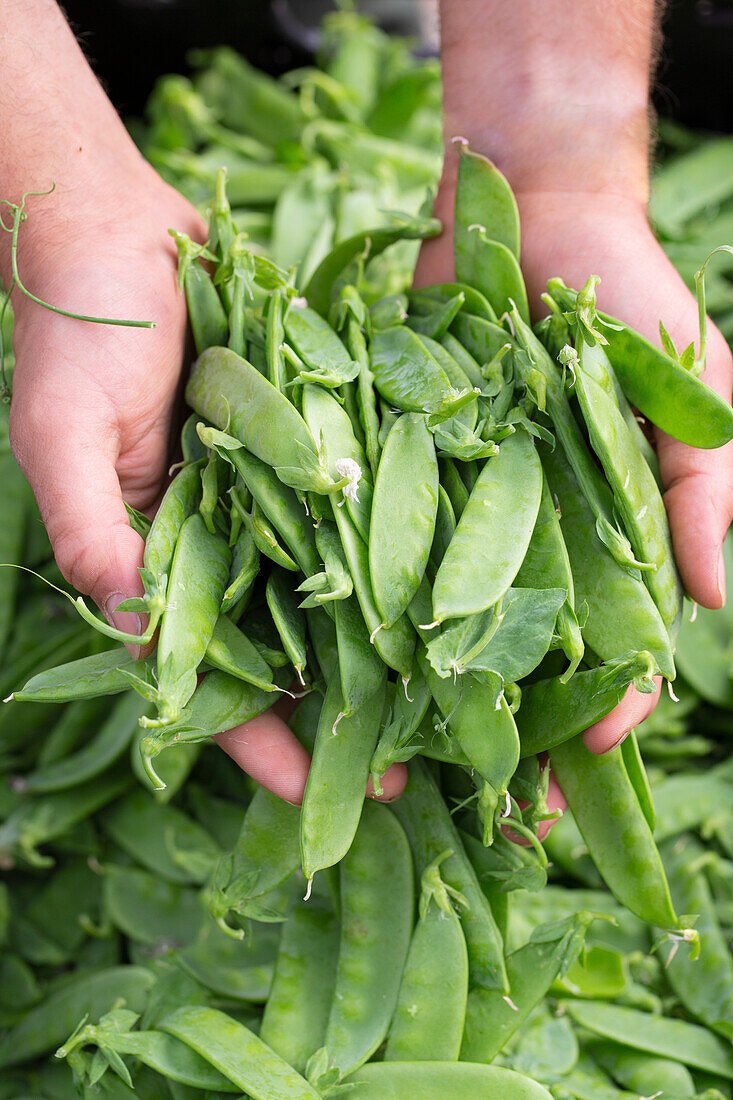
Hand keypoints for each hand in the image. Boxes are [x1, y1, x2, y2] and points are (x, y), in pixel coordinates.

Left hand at [417, 181, 732, 798]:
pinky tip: (348, 664)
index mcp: (603, 529)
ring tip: (418, 767)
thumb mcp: (690, 392)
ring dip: (434, 692)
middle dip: (520, 728)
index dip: (613, 699)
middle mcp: (528, 532)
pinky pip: (379, 542)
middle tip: (502, 809)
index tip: (596, 751)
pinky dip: (365, 600)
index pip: (617, 640)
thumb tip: (716, 603)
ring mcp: (456, 505)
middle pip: (523, 653)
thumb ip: (701, 491)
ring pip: (444, 618)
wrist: (526, 204)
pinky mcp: (392, 465)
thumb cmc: (626, 299)